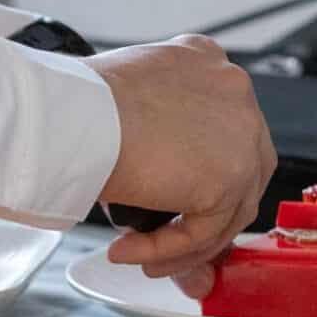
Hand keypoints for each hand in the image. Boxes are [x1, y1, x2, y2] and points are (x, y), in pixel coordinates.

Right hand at [90, 35, 274, 295]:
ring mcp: (241, 136)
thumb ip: (156, 127)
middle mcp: (235, 93)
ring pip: (226, 211)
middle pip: (241, 171)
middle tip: (167, 239)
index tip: (172, 201)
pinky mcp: (229, 179)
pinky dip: (165, 251)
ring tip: (139, 254)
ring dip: (181, 243)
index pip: (224, 129)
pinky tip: (128, 251)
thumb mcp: (129, 97)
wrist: (75, 112)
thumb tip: (154, 171)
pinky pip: (202, 233)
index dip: (202, 173)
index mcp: (208, 63)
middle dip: (204, 214)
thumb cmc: (80, 99)